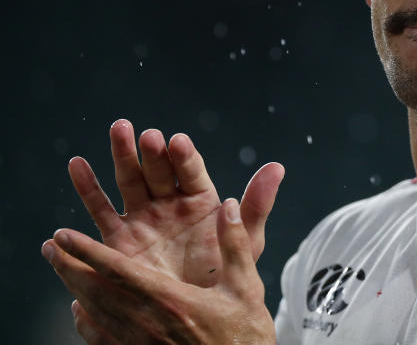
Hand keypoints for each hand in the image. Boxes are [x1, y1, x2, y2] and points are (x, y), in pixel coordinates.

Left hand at [43, 198, 275, 344]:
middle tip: (49, 248)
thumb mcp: (247, 288)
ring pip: (94, 315)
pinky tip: (80, 312)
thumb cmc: (246, 336)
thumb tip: (227, 206)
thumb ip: (235, 245)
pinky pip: (102, 340)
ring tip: (61, 270)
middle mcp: (147, 323)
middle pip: (95, 293)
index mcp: (171, 300)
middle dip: (68, 268)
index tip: (64, 235)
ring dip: (73, 289)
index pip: (117, 271)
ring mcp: (141, 343)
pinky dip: (85, 323)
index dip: (87, 251)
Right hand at [68, 119, 283, 285]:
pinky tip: (77, 165)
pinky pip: (100, 209)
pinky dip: (87, 187)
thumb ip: (256, 205)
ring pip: (129, 180)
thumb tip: (277, 167)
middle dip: (152, 151)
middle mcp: (169, 203)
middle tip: (148, 135)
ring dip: (122, 155)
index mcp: (200, 200)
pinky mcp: (118, 237)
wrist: (193, 315)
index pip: (191, 172)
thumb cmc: (223, 277)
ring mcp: (142, 216)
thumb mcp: (246, 242)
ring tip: (118, 130)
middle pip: (158, 170)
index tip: (179, 142)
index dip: (184, 157)